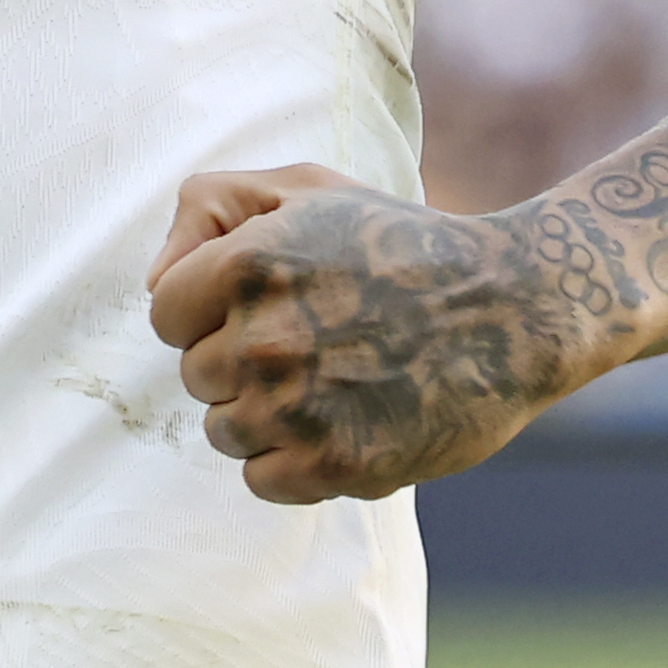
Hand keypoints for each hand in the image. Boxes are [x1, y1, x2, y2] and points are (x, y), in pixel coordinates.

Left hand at [143, 165, 618, 503]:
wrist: (512, 310)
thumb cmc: (398, 242)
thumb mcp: (304, 188)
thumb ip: (209, 208)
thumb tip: (155, 282)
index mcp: (246, 264)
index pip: (164, 314)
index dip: (207, 310)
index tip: (258, 306)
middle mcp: (262, 339)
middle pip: (195, 375)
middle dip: (238, 361)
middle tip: (309, 341)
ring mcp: (297, 408)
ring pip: (223, 431)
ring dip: (263, 414)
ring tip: (330, 380)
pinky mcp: (336, 466)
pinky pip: (262, 479)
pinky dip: (292, 462)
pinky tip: (341, 421)